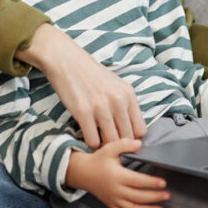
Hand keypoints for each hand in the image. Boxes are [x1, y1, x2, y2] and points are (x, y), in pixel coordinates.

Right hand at [17, 23, 145, 148]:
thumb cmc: (91, 74)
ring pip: (111, 142)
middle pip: (127, 138)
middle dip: (119, 146)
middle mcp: (118, 101)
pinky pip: (93, 140)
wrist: (67, 60)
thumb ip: (125, 104)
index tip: (124, 141)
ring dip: (105, 146)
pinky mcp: (83, 112)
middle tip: (110, 146)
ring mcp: (101, 107)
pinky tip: (88, 137)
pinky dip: (91, 144)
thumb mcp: (115, 85)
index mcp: (128, 94)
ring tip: (100, 143)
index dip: (133, 139)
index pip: (140, 130)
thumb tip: (132, 130)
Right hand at [65, 138, 169, 207]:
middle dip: (154, 197)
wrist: (83, 173)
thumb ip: (125, 144)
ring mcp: (114, 200)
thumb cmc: (98, 160)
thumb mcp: (110, 148)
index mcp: (117, 176)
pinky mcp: (112, 205)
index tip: (163, 183)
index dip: (151, 183)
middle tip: (167, 195)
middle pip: (138, 196)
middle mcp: (116, 190)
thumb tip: (139, 143)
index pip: (137, 181)